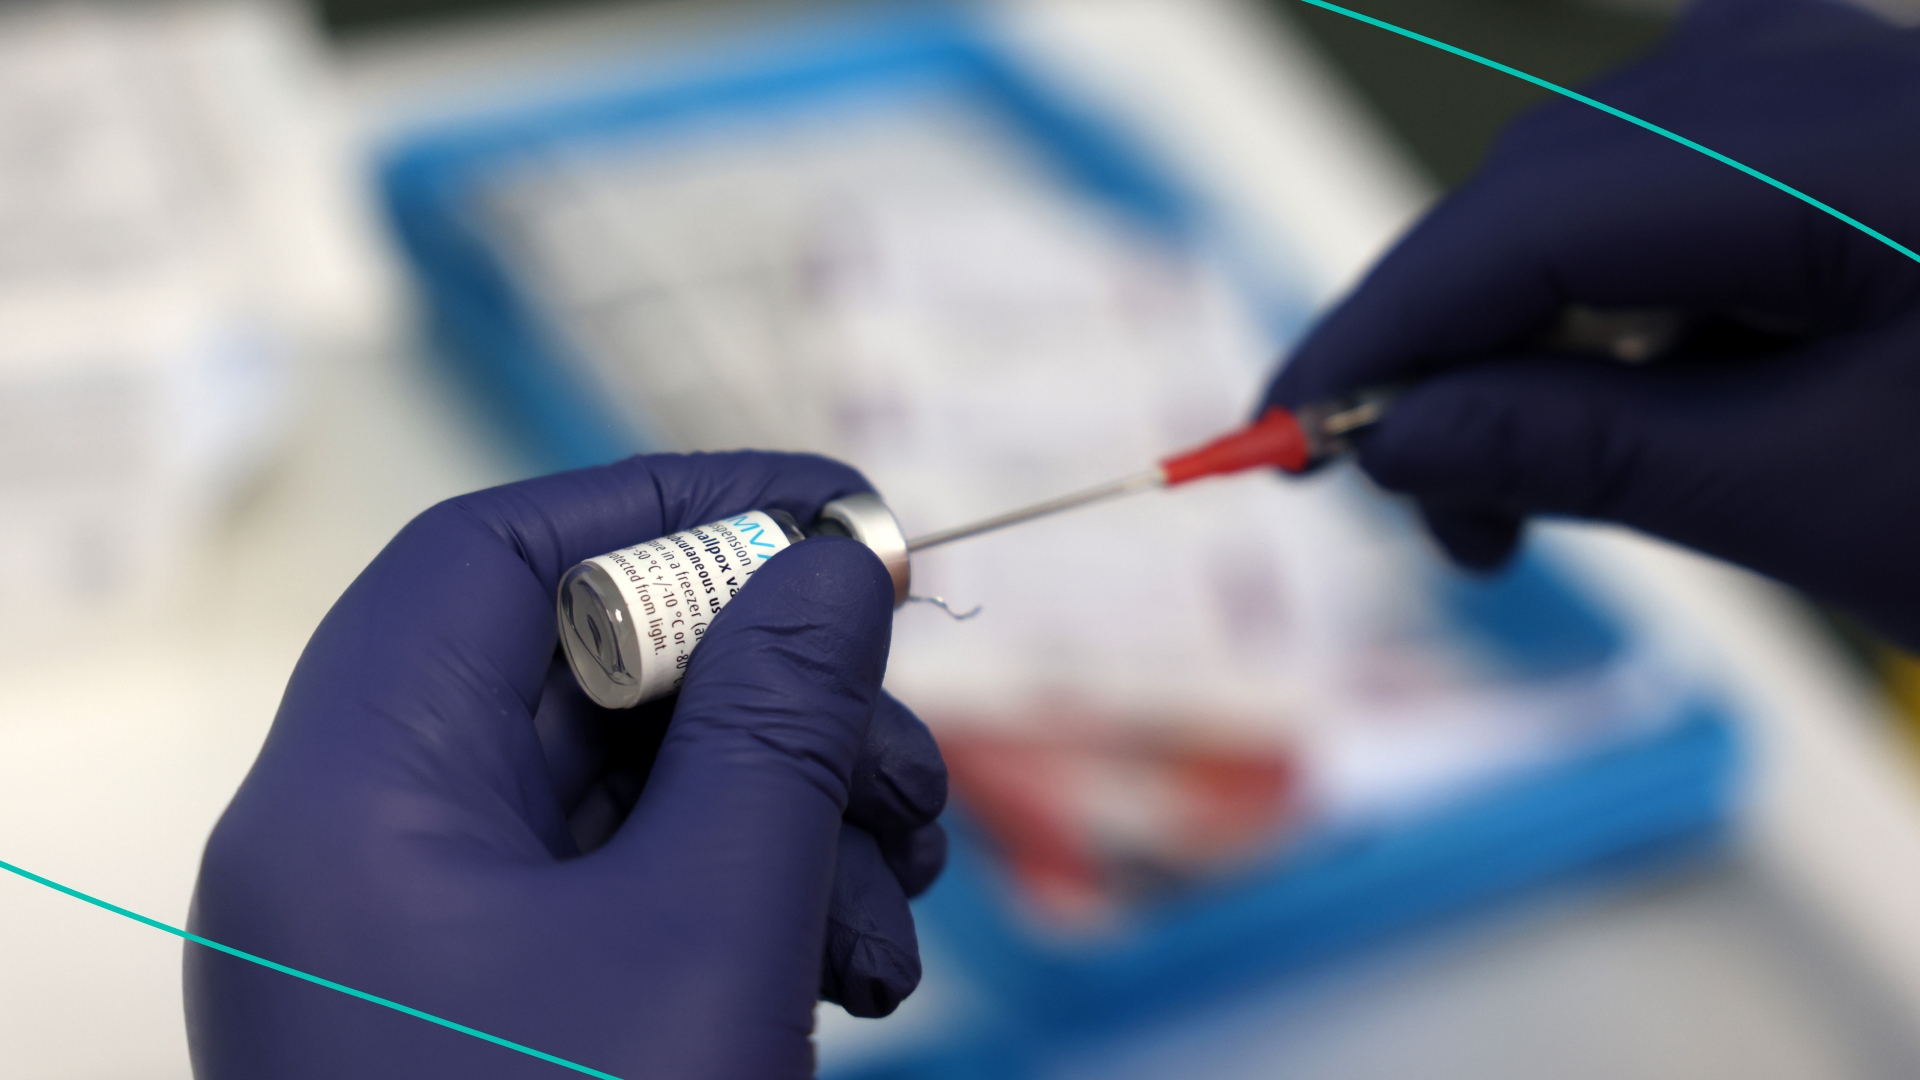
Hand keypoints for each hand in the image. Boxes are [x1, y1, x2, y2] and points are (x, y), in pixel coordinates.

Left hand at [185, 452, 947, 1078]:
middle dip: (774, 693)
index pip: (498, 556)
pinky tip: (850, 968)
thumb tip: (836, 562)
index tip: (838, 515)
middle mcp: (366, 854)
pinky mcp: (495, 1012)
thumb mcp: (711, 937)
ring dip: (790, 807)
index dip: (674, 505)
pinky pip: (635, 892)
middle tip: (908, 750)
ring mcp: (430, 943)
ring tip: (900, 893)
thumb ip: (778, 725)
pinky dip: (754, 894)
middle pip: (582, 674)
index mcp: (354, 801)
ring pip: (630, 788)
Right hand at [1266, 0, 1919, 647]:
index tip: (1274, 438)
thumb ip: (1578, 450)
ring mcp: (1829, 79)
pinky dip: (1604, 311)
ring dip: (1520, 347)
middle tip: (1412, 521)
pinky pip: (1660, 197)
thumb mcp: (1821, 497)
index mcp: (1837, 145)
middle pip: (1539, 198)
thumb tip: (1384, 436)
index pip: (1526, 223)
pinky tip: (1606, 407)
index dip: (1379, 335)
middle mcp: (1813, 68)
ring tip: (1514, 509)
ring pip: (1585, 198)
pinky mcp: (1837, 121)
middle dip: (1444, 358)